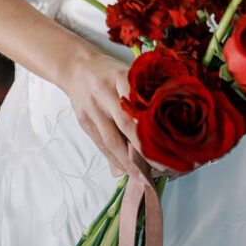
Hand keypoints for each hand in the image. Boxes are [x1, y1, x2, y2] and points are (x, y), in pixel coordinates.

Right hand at [63, 43, 182, 181]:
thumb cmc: (110, 72)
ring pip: (111, 140)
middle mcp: (106, 93)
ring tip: (145, 178)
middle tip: (162, 168)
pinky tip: (126, 171)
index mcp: (121, 77)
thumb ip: (143, 95)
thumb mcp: (128, 74)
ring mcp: (93, 109)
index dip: (154, 126)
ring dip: (129, 163)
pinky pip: (100, 145)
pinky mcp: (84, 122)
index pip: (140, 104)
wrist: (76, 67)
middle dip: (144, 150)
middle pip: (126, 125)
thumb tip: (161, 123)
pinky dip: (114, 160)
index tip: (169, 144)